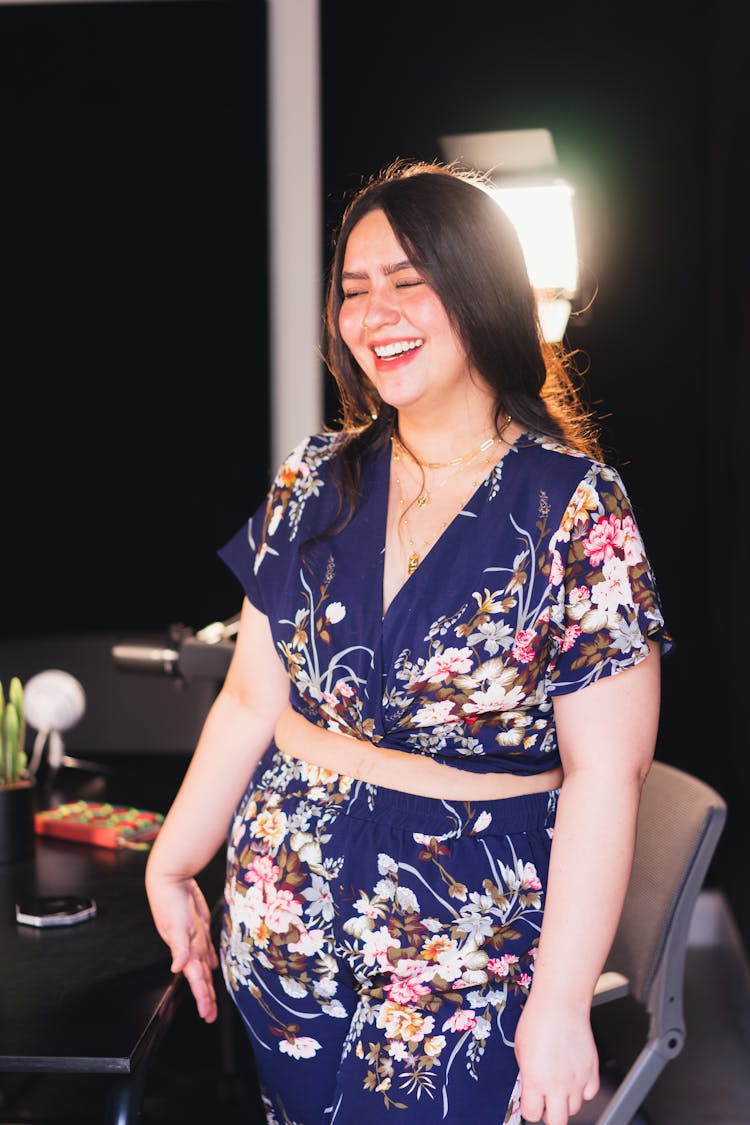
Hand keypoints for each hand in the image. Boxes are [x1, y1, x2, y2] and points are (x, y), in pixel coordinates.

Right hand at [146, 871, 219, 1022]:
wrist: (170, 877)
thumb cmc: (169, 901)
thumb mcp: (176, 925)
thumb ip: (179, 948)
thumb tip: (177, 968)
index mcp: (186, 951)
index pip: (197, 980)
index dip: (202, 998)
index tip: (207, 1015)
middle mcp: (190, 947)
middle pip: (201, 977)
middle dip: (205, 997)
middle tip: (210, 1015)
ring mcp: (194, 936)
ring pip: (204, 965)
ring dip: (207, 981)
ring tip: (211, 998)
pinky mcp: (198, 925)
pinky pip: (205, 947)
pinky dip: (209, 958)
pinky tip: (212, 965)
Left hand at [514, 994, 599, 1124]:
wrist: (561, 1002)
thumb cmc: (538, 1019)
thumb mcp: (520, 1048)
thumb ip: (526, 1073)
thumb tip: (529, 1087)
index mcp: (535, 1079)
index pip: (532, 1114)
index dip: (530, 1109)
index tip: (530, 1101)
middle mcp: (557, 1084)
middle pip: (557, 1122)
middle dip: (550, 1114)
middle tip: (545, 1101)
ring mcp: (577, 1079)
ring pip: (575, 1109)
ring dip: (566, 1101)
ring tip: (559, 1083)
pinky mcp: (592, 1070)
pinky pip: (590, 1093)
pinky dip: (583, 1089)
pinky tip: (574, 1075)